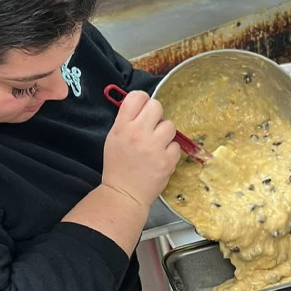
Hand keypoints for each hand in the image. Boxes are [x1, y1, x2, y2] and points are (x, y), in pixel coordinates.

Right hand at [102, 90, 180, 207]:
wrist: (124, 194)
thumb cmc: (118, 166)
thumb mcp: (114, 138)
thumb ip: (126, 120)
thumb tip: (142, 106)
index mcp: (122, 127)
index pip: (137, 97)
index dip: (143, 100)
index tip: (144, 108)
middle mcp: (138, 133)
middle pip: (157, 106)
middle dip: (156, 115)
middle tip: (152, 127)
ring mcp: (154, 147)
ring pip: (170, 125)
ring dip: (165, 134)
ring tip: (156, 145)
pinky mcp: (167, 160)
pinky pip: (176, 145)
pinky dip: (170, 151)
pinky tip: (160, 158)